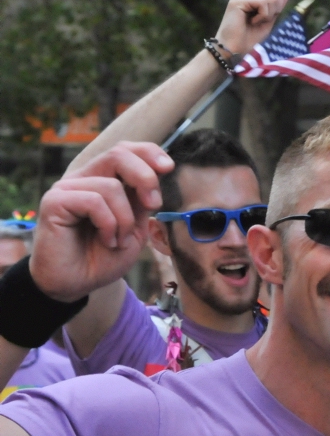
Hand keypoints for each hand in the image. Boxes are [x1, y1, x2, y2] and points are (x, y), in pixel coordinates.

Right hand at [30, 143, 171, 302]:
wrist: (79, 284)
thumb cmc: (105, 256)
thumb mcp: (135, 226)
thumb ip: (143, 200)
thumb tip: (158, 170)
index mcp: (103, 180)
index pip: (125, 150)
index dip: (148, 152)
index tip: (168, 168)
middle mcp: (84, 179)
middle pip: (118, 154)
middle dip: (145, 177)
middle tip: (153, 204)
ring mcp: (66, 189)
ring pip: (111, 186)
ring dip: (125, 219)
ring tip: (118, 240)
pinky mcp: (54, 202)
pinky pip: (94, 201)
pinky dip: (109, 224)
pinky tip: (105, 240)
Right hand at [215, 0, 302, 55]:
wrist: (235, 51)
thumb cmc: (250, 40)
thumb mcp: (269, 21)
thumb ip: (277, 7)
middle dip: (279, 6)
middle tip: (265, 20)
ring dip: (271, 12)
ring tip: (257, 22)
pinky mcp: (239, 0)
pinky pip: (264, 1)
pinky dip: (263, 15)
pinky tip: (253, 22)